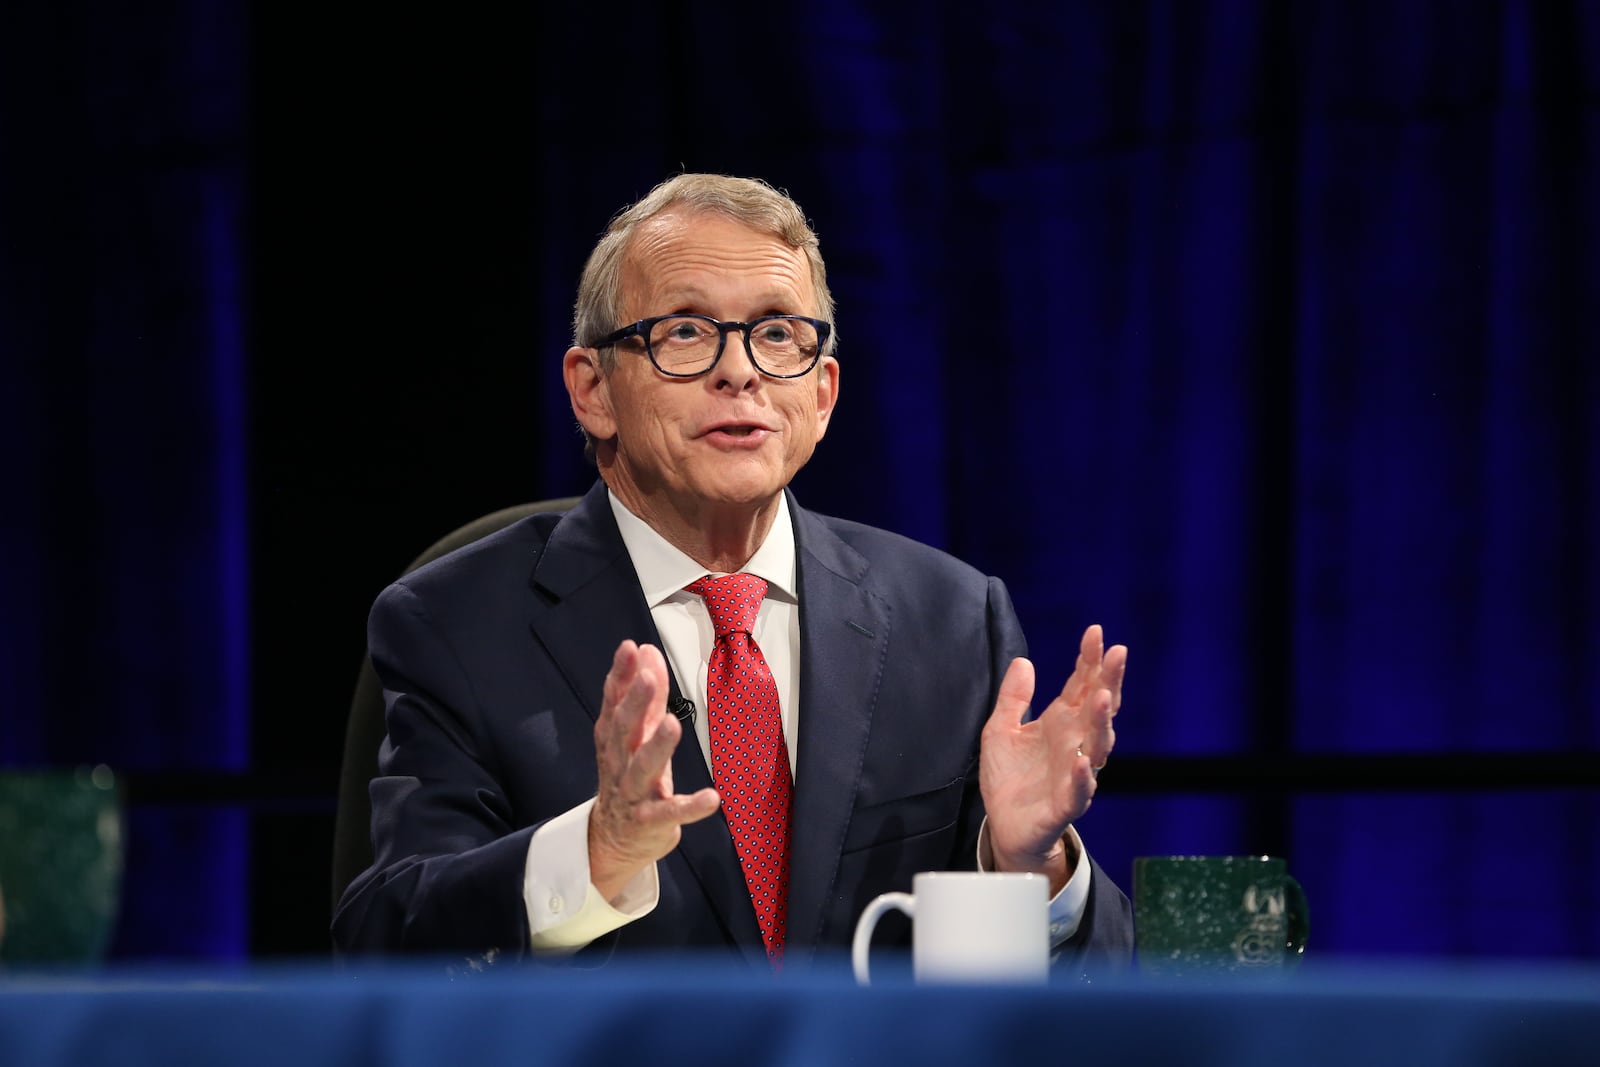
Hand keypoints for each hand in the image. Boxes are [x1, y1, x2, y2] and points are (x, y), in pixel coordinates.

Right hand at [588, 640, 719, 900]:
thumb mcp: (636, 735)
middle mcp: (618, 763)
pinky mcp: (650, 822)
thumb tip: (647, 649)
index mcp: (613, 740)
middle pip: (624, 731)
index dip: (620, 676)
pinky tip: (713, 798)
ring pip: (642, 769)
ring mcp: (632, 794)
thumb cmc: (629, 777)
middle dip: (635, 703)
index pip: (613, 703)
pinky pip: (670, 814)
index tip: (630, 648)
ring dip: (657, 747)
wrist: (614, 839)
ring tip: (673, 724)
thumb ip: (645, 695)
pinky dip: (690, 807)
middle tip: (647, 677)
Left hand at [979, 625, 1125, 889]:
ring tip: (1103, 696)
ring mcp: (1074, 773)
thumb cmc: (1009, 776)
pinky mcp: (1064, 805)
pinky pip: (1078, 791)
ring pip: (1098, 745)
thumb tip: (1023, 661)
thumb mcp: (1000, 730)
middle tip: (1118, 654)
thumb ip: (1012, 698)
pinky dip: (1082, 777)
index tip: (1096, 632)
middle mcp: (1075, 743)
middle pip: (1098, 708)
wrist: (1005, 826)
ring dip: (1102, 721)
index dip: (1090, 659)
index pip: (1081, 685)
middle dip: (1109, 680)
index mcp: (1061, 723)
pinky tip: (1082, 761)